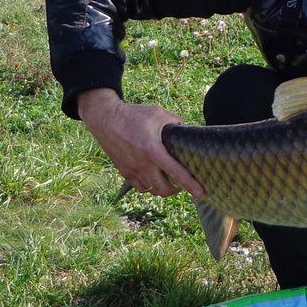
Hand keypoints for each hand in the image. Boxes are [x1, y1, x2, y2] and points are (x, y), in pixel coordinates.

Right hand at [77, 89, 202, 198]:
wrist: (105, 119)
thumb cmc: (133, 115)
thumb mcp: (158, 113)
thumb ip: (176, 122)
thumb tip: (186, 131)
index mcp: (153, 150)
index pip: (175, 172)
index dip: (190, 184)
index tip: (200, 193)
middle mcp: (142, 164)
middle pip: (164, 189)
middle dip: (176, 190)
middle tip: (182, 182)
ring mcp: (132, 170)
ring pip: (152, 190)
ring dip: (162, 188)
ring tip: (168, 179)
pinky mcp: (124, 171)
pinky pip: (141, 187)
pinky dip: (150, 186)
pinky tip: (154, 177)